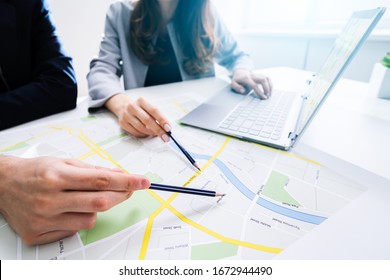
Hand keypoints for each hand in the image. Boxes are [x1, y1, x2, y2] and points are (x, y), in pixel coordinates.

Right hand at [0, 156, 149, 244]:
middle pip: (100, 202)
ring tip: (81, 198)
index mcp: (57, 177)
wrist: (4, 184)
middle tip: (128, 189)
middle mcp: (50, 200)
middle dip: (121, 195)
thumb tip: (121, 174)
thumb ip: (94, 169)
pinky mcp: (38, 234)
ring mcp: (43, 220)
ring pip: (90, 220)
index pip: (101, 180)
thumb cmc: (36, 171)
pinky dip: (78, 219)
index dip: (127, 181)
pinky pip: (74, 230)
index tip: (143, 182)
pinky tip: (67, 209)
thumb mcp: (65, 162)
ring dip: (96, 209)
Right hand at [105, 93, 171, 140]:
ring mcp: (126, 115)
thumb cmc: (140, 108)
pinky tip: (147, 133)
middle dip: (158, 130)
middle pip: (148, 120)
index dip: (162, 120)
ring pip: (142, 128)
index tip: (168, 128)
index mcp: (141, 101)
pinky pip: (136, 133)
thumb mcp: (149, 107)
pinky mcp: (123, 123)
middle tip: (165, 137)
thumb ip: (158, 115)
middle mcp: (132, 107)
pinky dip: (144, 135)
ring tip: (156, 134)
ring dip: (151, 133)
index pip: (154, 110)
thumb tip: (167, 128)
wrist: (123, 107)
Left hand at [231, 69, 272, 98]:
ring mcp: (258, 75)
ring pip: (267, 78)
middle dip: (267, 89)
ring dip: (270, 87)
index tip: (263, 97)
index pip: (255, 85)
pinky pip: (268, 78)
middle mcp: (253, 76)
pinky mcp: (261, 75)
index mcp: (246, 78)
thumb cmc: (237, 80)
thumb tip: (243, 91)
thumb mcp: (233, 83)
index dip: (260, 92)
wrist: (240, 71)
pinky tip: (270, 91)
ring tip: (270, 95)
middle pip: (263, 80)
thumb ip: (236, 87)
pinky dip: (271, 84)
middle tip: (267, 97)